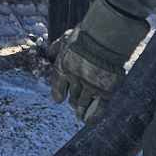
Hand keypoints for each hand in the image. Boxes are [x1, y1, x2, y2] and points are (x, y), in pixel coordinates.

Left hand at [49, 0, 150, 122]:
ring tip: (80, 116)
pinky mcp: (105, 91)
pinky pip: (98, 109)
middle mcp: (75, 80)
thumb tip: (49, 52)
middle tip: (75, 105)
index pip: (58, 88)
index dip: (58, 95)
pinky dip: (93, 116)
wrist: (106, 37)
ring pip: (83, 104)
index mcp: (64, 68)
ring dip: (81, 111)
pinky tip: (89, 121)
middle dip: (73, 102)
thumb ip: (57, 47)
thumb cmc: (86, 34)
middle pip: (72, 97)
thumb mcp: (66, 38)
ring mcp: (90, 86)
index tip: (59, 99)